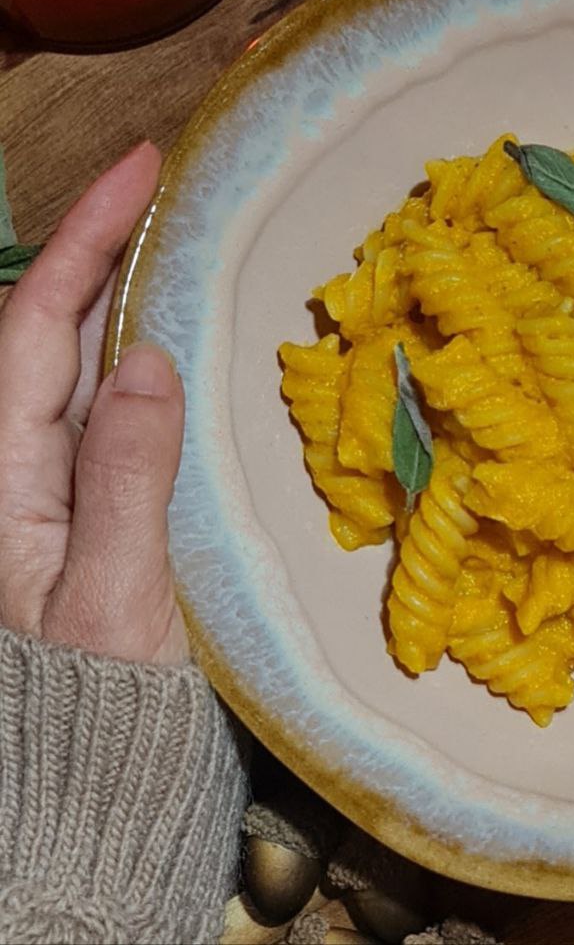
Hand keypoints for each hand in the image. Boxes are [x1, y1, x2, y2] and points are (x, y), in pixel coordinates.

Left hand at [0, 143, 188, 664]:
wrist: (87, 788)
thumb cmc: (97, 708)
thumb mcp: (115, 596)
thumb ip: (125, 479)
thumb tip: (149, 360)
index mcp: (4, 479)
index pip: (38, 325)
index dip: (85, 237)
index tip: (140, 168)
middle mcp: (16, 470)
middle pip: (48, 329)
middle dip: (97, 247)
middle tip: (163, 188)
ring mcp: (50, 489)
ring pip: (77, 366)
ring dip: (118, 294)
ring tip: (170, 242)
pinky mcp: (88, 511)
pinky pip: (108, 412)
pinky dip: (139, 357)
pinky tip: (174, 340)